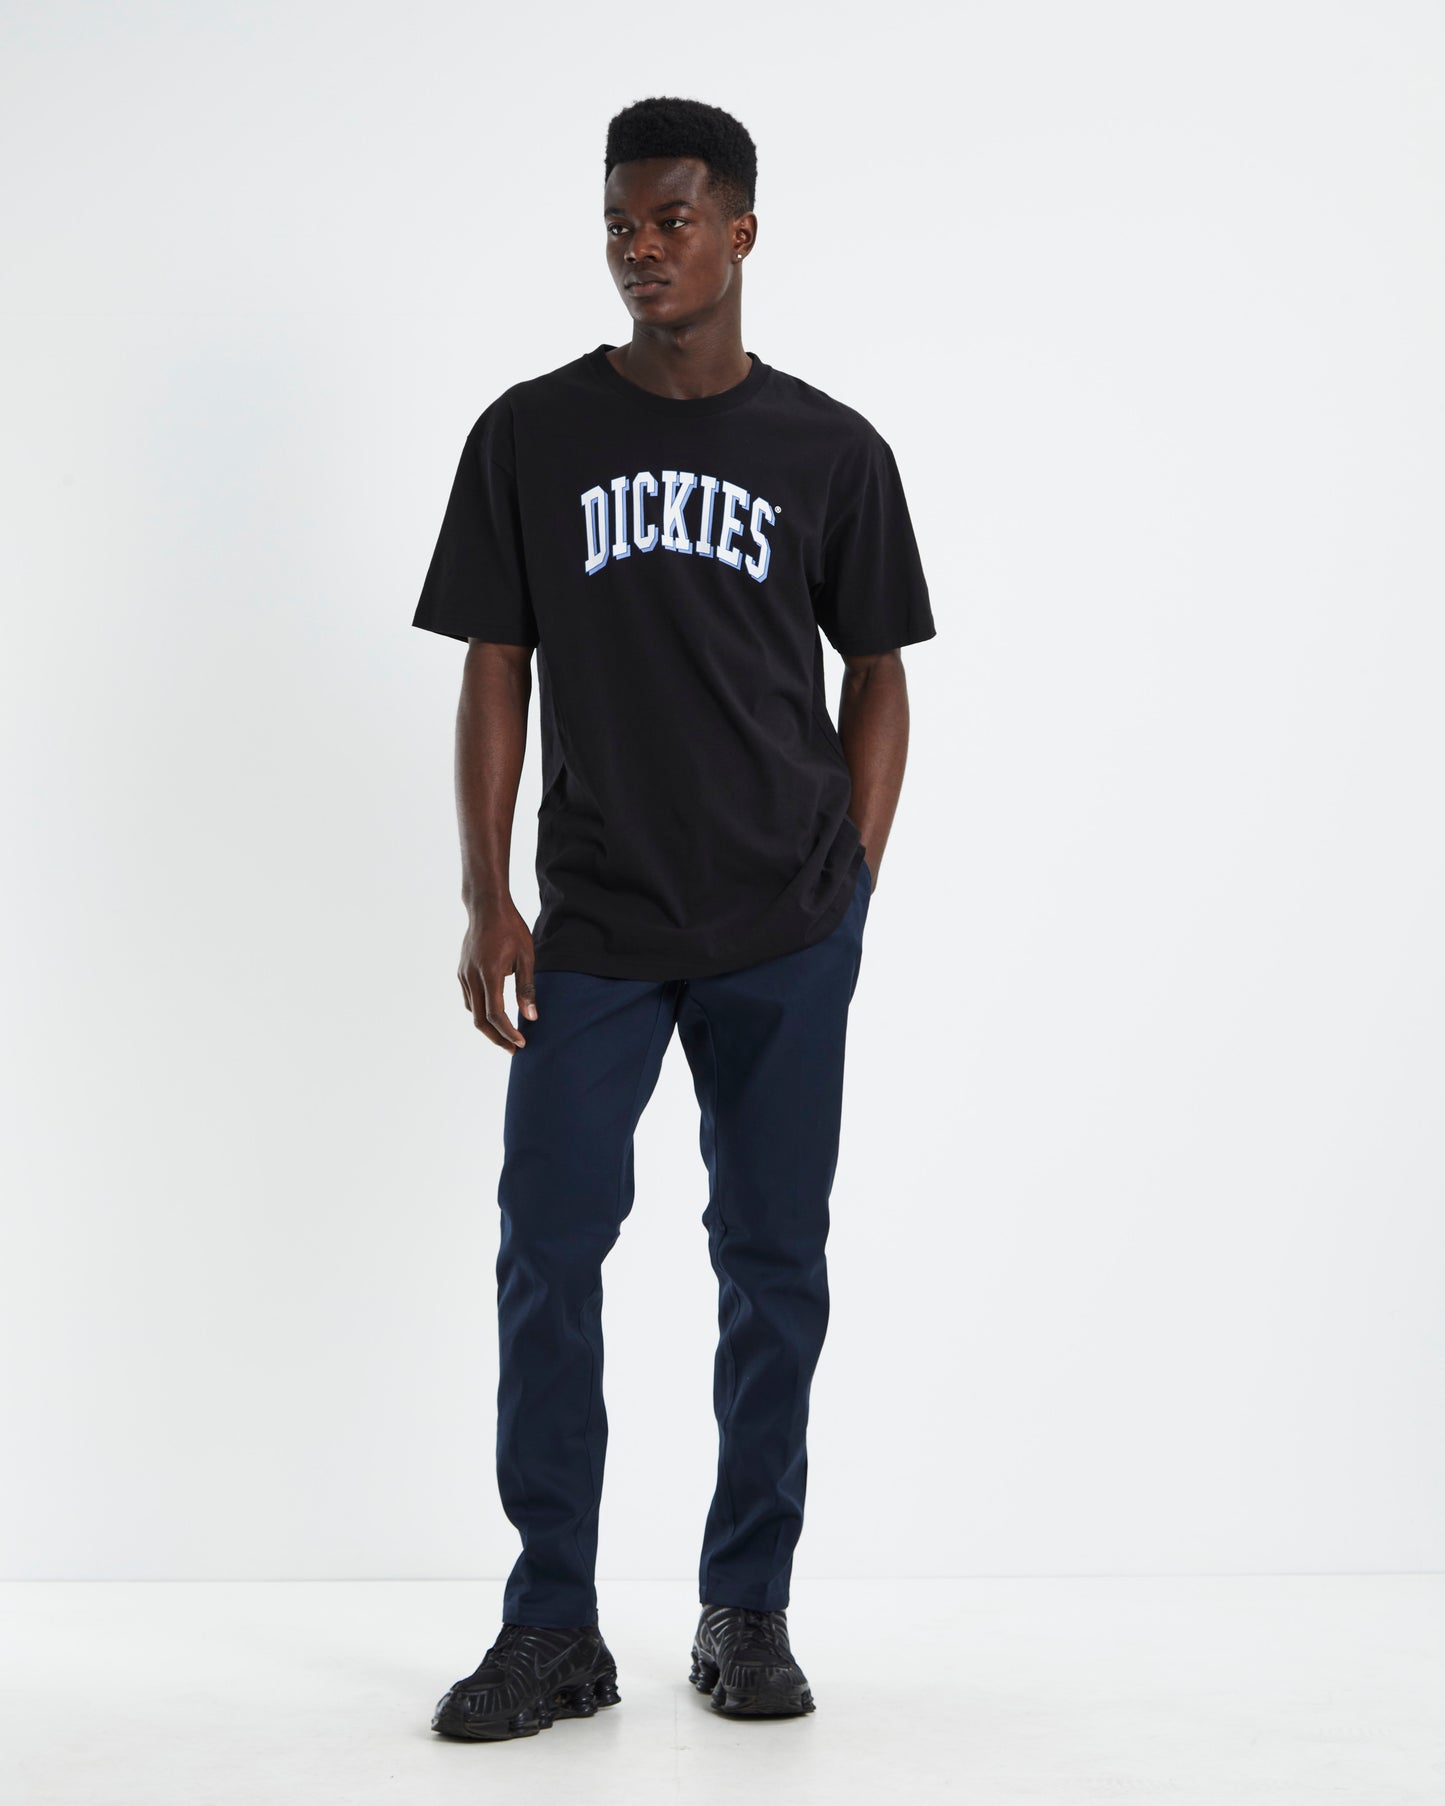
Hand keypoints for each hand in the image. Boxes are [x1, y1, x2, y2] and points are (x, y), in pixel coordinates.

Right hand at [458, 903, 538, 1052]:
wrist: (487, 907)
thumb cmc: (511, 929)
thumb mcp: (526, 957)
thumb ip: (527, 988)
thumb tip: (531, 1017)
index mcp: (489, 973)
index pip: (496, 1014)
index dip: (508, 1033)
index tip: (521, 1043)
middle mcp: (472, 977)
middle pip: (480, 1020)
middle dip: (497, 1038)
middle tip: (513, 1049)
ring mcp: (464, 974)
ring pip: (472, 1011)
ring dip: (488, 1027)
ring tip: (506, 1035)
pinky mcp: (462, 972)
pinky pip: (470, 999)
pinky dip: (481, 1011)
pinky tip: (494, 1014)